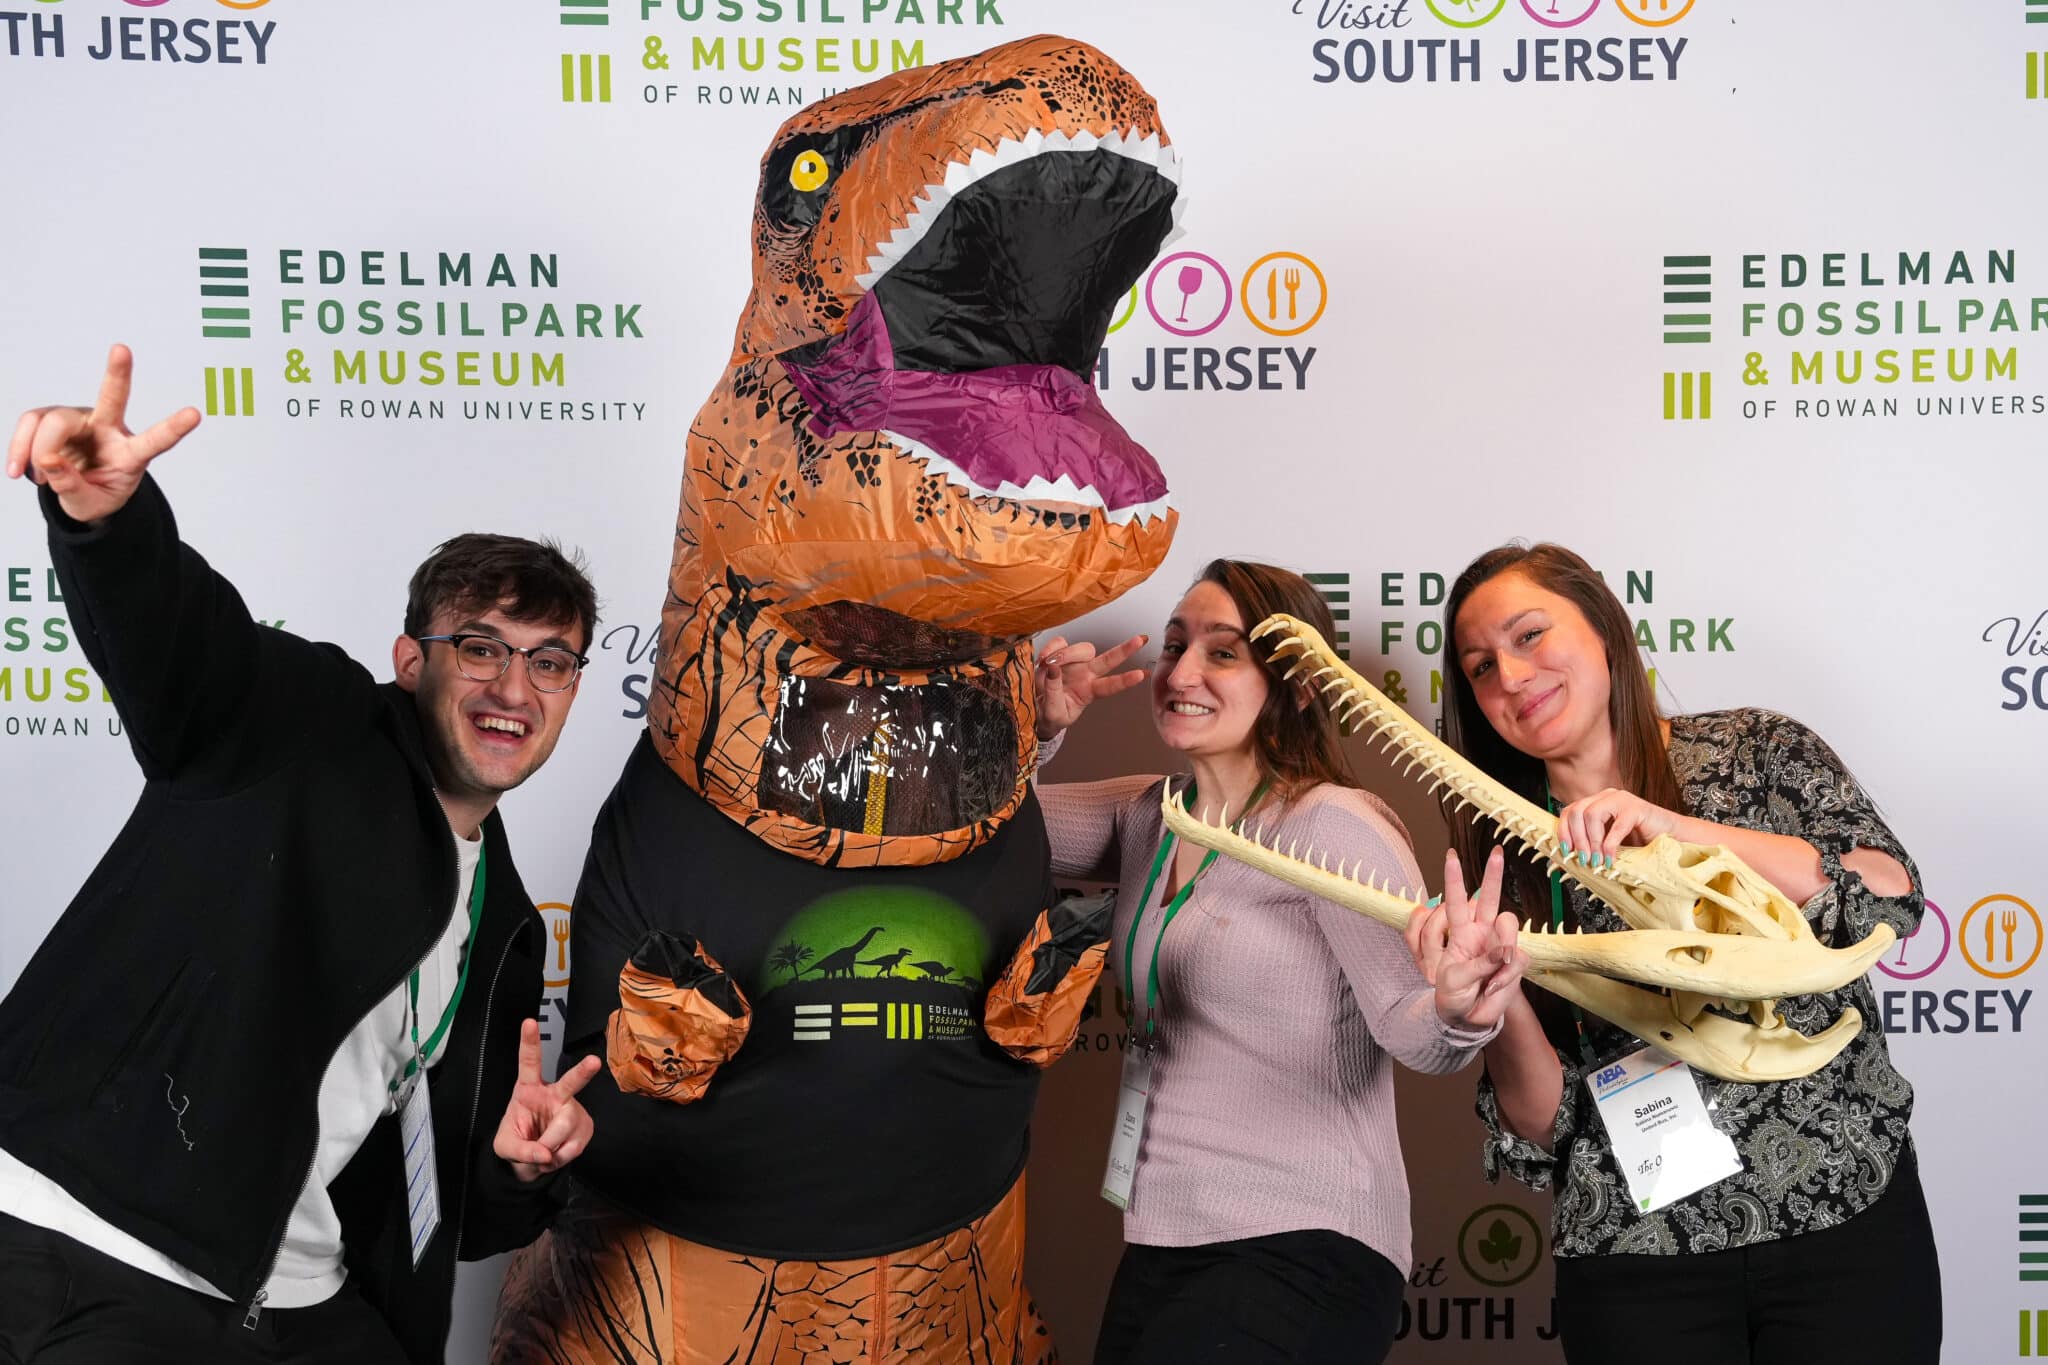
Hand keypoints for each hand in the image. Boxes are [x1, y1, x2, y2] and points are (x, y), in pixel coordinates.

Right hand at [6, 345, 200, 523]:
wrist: (75, 492)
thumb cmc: (93, 496)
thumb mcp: (88, 505)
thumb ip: (71, 487)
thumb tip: (47, 461)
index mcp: (131, 454)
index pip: (155, 441)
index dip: (173, 428)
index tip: (196, 413)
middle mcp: (109, 428)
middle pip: (112, 398)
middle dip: (118, 373)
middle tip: (122, 348)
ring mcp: (81, 419)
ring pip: (54, 421)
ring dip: (36, 451)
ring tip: (38, 480)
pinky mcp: (53, 416)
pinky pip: (30, 423)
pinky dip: (19, 448)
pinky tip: (19, 470)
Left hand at [492, 1019, 602, 1182]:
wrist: (534, 1159)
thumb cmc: (517, 1140)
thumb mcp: (506, 1147)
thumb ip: (522, 1150)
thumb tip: (545, 1153)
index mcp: (528, 1089)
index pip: (529, 1062)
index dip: (529, 1041)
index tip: (529, 1022)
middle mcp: (553, 1094)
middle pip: (570, 1082)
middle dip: (583, 1072)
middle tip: (593, 1062)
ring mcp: (572, 1109)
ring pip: (567, 1126)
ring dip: (553, 1146)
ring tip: (543, 1152)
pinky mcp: (584, 1126)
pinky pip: (575, 1145)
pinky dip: (562, 1156)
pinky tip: (556, 1152)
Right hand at [1033, 632, 1147, 740]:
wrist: (1035, 709)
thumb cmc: (1050, 714)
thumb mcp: (1053, 712)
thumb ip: (1053, 691)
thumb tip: (1052, 669)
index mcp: (1089, 692)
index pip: (1110, 686)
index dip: (1125, 681)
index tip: (1142, 675)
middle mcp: (1086, 675)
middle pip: (1108, 660)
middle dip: (1125, 650)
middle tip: (1139, 640)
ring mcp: (1074, 664)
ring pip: (1083, 649)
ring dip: (1066, 654)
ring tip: (1048, 663)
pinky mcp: (1059, 655)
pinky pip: (1060, 643)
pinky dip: (1051, 647)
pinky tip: (1044, 657)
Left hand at [1405, 846, 1526, 1031]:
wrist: (1468, 1018)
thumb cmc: (1454, 995)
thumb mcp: (1454, 980)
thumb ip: (1477, 964)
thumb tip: (1504, 951)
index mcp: (1459, 933)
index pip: (1455, 901)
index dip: (1454, 880)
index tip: (1451, 857)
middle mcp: (1480, 933)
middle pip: (1488, 898)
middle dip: (1493, 874)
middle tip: (1497, 852)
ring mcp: (1499, 946)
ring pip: (1509, 925)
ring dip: (1502, 944)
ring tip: (1493, 971)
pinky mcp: (1515, 962)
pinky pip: (1516, 959)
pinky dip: (1505, 975)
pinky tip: (1494, 986)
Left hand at [1555, 788, 1682, 869]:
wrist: (1673, 838)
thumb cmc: (1639, 842)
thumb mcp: (1607, 845)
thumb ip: (1587, 848)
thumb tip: (1558, 862)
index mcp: (1597, 802)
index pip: (1570, 811)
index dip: (1564, 831)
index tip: (1566, 852)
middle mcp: (1606, 797)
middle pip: (1577, 811)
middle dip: (1577, 838)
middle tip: (1583, 859)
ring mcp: (1621, 799)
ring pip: (1591, 814)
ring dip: (1591, 841)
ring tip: (1596, 860)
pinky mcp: (1637, 808)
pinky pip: (1616, 827)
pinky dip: (1610, 846)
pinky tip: (1610, 860)